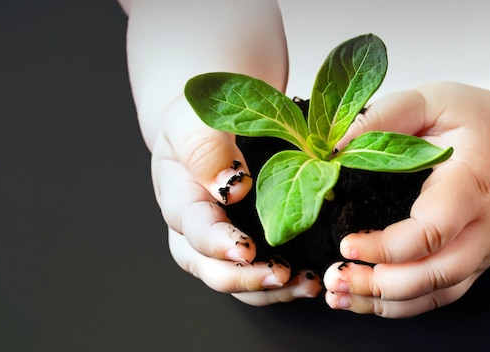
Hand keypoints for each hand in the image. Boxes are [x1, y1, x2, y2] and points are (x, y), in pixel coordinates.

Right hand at [155, 98, 321, 304]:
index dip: (217, 244)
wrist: (214, 117)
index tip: (247, 249)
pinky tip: (311, 279)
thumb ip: (204, 148)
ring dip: (270, 289)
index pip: (192, 228)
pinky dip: (284, 282)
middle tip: (281, 275)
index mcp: (178, 195)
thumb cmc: (200, 116)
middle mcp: (193, 226)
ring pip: (236, 279)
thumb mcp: (195, 118)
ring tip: (306, 284)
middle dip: (244, 278)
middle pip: (208, 268)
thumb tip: (230, 189)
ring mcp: (219, 239)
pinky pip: (259, 271)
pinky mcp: (246, 243)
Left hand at [323, 82, 489, 316]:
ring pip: (437, 293)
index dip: (387, 247)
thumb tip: (334, 148)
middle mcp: (484, 227)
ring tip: (339, 296)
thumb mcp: (432, 100)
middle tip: (334, 279)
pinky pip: (440, 295)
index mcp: (473, 183)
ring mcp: (483, 250)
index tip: (346, 246)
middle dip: (380, 286)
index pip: (433, 229)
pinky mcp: (475, 262)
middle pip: (436, 274)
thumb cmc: (477, 120)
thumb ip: (384, 117)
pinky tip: (366, 299)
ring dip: (386, 303)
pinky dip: (402, 305)